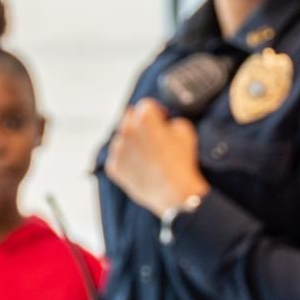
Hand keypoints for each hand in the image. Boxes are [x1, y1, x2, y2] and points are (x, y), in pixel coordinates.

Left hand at [104, 98, 207, 215]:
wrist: (175, 194)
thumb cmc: (181, 162)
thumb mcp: (186, 131)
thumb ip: (172, 120)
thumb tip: (164, 124)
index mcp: (144, 118)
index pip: (146, 106)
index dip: (157, 112)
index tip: (162, 120)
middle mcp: (126, 130)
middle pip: (130, 118)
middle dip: (141, 124)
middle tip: (153, 137)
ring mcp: (118, 150)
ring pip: (122, 138)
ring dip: (132, 142)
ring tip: (148, 156)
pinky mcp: (113, 167)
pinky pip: (118, 157)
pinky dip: (127, 160)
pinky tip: (142, 167)